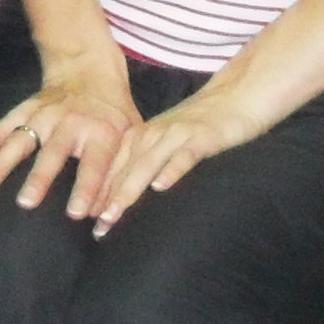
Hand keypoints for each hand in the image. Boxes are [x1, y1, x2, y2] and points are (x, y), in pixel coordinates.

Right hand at [0, 44, 139, 217]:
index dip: (86, 188)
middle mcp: (68, 122)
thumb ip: (121, 174)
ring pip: (17, 140)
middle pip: (51, 153)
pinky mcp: (23, 110)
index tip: (75, 213)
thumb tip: (106, 217)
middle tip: (25, 203)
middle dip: (38, 178)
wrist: (90, 70)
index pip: (95, 165)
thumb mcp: (132, 139)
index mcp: (101, 131)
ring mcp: (41, 115)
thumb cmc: (115, 114)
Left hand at [84, 82, 265, 233]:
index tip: (87, 220)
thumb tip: (127, 192)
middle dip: (107, 198)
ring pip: (146, 163)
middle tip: (95, 227)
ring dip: (128, 189)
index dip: (99, 193)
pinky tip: (160, 186)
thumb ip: (148, 160)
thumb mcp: (168, 141)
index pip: (114, 167)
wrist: (236, 97)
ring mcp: (176, 135)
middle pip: (124, 169)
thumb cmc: (200, 126)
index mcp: (142, 136)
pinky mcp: (201, 138)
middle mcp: (154, 134)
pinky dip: (171, 170)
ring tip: (113, 213)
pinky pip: (183, 155)